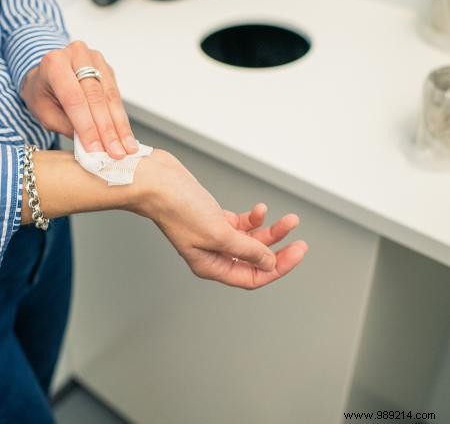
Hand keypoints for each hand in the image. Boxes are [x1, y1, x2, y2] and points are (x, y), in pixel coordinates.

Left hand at [21, 40, 137, 158]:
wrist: (45, 73)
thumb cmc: (42, 93)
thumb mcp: (44, 112)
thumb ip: (67, 126)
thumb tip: (93, 146)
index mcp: (54, 63)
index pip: (74, 99)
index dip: (87, 127)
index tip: (97, 150)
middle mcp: (76, 55)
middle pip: (95, 97)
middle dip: (107, 129)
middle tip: (116, 153)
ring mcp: (94, 59)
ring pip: (110, 96)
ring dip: (120, 125)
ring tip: (127, 148)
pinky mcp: (107, 68)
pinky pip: (116, 95)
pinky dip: (121, 118)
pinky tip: (126, 135)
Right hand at [133, 150, 307, 289]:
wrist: (157, 181)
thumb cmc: (176, 208)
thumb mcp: (218, 232)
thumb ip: (246, 249)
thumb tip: (269, 262)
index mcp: (210, 266)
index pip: (251, 277)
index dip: (276, 269)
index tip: (296, 253)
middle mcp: (213, 254)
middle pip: (255, 260)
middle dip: (279, 250)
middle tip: (300, 242)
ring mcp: (214, 235)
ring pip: (251, 240)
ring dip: (271, 231)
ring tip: (289, 220)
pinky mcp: (214, 217)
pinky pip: (242, 224)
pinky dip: (254, 218)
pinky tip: (260, 210)